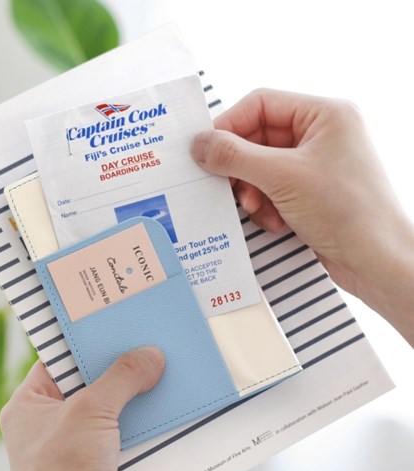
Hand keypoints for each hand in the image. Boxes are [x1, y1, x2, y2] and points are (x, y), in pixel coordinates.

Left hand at [0, 347, 164, 470]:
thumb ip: (120, 379)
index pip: (59, 358)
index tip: (114, 323)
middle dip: (120, 366)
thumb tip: (151, 355)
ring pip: (113, 405)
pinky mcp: (102, 459)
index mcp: (31, 404)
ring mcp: (78, 441)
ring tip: (163, 364)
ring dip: (137, 393)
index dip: (86, 340)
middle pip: (91, 380)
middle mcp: (53, 420)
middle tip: (146, 340)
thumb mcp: (89, 413)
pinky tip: (166, 401)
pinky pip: (127, 428)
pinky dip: (145, 418)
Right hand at [192, 89, 413, 343]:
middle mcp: (321, 134)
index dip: (229, 125)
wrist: (377, 261)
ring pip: (262, 167)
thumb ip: (235, 156)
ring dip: (253, 191)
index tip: (205, 150)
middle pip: (258, 138)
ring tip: (259, 210)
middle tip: (232, 189)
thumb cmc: (345, 211)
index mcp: (324, 114)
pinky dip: (267, 206)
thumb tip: (198, 143)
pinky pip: (273, 188)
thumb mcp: (282, 177)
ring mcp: (316, 164)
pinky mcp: (312, 191)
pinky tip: (277, 223)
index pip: (261, 104)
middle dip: (243, 168)